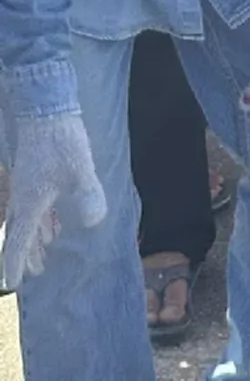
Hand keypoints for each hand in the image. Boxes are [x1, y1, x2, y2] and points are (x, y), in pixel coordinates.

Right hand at [1, 112, 106, 288]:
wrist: (45, 109)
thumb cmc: (61, 140)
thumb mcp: (80, 168)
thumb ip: (88, 194)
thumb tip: (94, 221)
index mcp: (29, 203)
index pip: (18, 242)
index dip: (15, 264)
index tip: (12, 283)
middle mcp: (23, 198)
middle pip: (21, 234)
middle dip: (26, 255)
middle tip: (33, 274)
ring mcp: (27, 185)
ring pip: (27, 219)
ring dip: (34, 238)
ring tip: (44, 253)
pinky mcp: (34, 173)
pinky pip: (34, 205)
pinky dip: (41, 219)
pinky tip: (54, 221)